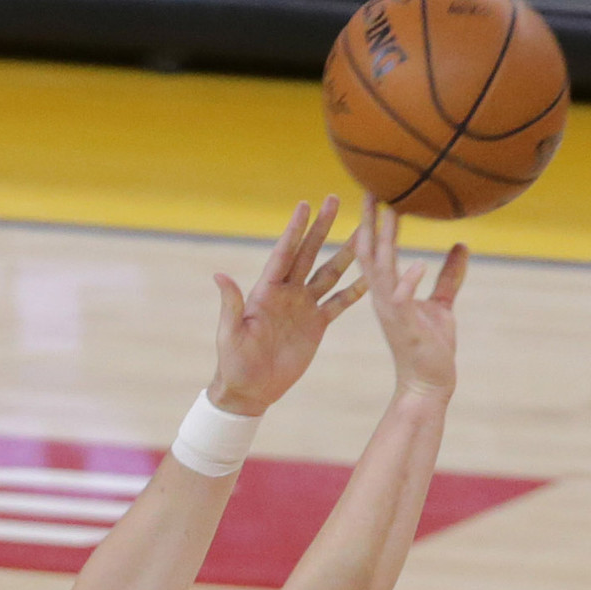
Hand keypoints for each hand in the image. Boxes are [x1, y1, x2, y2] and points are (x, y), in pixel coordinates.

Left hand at [207, 197, 367, 415]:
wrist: (252, 388)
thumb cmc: (235, 361)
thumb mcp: (231, 333)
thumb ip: (231, 304)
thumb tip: (219, 276)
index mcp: (267, 290)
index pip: (285, 253)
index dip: (295, 229)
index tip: (306, 204)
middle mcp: (287, 292)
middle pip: (309, 253)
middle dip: (322, 227)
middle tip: (335, 200)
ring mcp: (304, 307)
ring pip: (329, 273)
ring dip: (345, 254)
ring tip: (363, 234)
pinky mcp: (316, 325)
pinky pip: (338, 304)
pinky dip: (354, 292)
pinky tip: (371, 278)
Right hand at [355, 196, 467, 398]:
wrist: (429, 384)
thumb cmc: (432, 346)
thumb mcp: (442, 305)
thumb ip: (449, 276)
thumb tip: (461, 246)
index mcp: (388, 290)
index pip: (375, 248)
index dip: (374, 221)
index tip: (376, 190)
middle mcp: (383, 297)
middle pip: (369, 251)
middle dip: (370, 220)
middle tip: (371, 186)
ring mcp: (391, 311)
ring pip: (381, 269)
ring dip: (385, 240)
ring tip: (390, 211)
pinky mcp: (405, 327)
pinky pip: (403, 301)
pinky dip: (409, 282)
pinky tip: (419, 265)